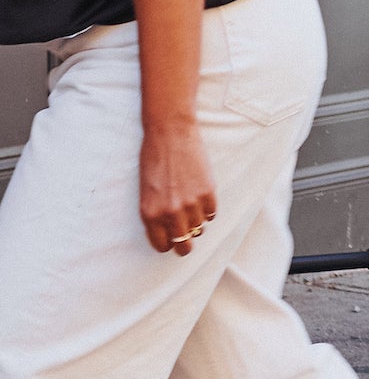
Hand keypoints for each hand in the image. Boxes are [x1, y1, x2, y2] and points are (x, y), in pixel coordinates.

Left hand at [139, 118, 217, 256]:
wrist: (170, 132)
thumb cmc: (154, 159)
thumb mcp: (146, 192)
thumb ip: (156, 215)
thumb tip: (171, 232)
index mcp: (150, 215)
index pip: (163, 246)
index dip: (169, 243)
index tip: (171, 237)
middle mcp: (170, 213)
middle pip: (184, 246)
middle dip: (185, 242)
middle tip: (187, 231)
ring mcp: (190, 204)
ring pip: (200, 229)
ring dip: (197, 220)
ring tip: (191, 203)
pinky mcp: (208, 192)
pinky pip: (212, 213)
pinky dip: (208, 208)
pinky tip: (200, 194)